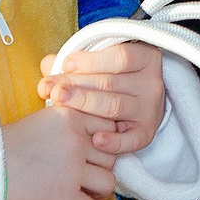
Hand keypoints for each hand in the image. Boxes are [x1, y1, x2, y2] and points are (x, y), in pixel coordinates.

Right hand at [0, 107, 121, 199]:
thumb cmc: (1, 147)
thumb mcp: (39, 121)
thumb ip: (66, 123)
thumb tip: (90, 134)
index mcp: (70, 116)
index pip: (108, 127)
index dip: (106, 141)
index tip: (99, 150)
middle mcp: (76, 141)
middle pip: (110, 155)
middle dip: (102, 166)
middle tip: (89, 174)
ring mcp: (72, 170)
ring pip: (108, 181)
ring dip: (101, 190)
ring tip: (89, 195)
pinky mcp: (65, 199)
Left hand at [37, 38, 166, 156]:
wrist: (139, 102)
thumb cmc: (113, 77)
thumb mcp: (100, 63)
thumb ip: (75, 62)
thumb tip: (48, 63)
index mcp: (146, 58)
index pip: (120, 57)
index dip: (92, 61)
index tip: (67, 64)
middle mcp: (151, 83)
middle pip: (111, 83)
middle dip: (77, 85)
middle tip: (52, 89)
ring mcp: (150, 109)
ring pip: (115, 106)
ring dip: (84, 104)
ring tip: (59, 102)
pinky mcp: (146, 133)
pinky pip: (132, 140)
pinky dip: (115, 142)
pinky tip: (96, 140)